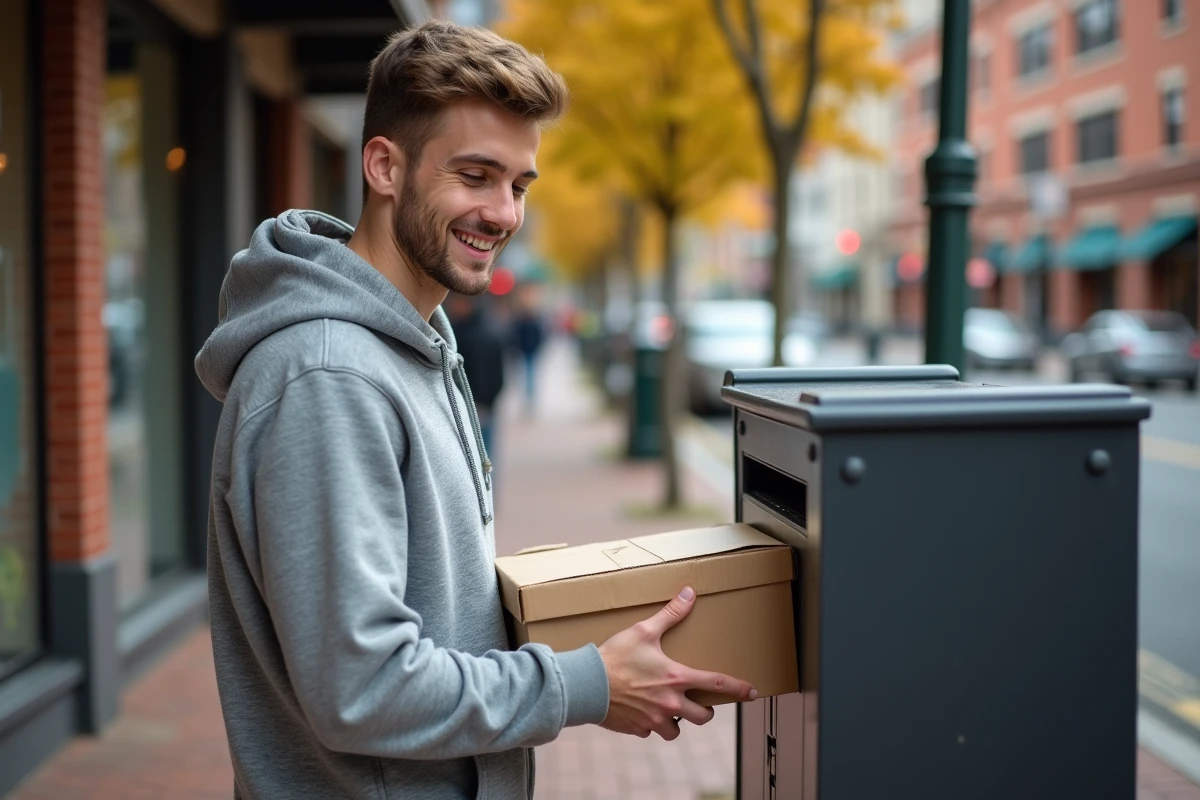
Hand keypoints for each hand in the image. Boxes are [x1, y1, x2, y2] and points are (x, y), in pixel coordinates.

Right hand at [597, 586, 756, 740]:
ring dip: (677, 722)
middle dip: (705, 711)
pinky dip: (650, 724)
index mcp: (677, 678)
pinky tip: (641, 712)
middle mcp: (671, 703)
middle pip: (703, 716)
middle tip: (700, 703)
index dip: (739, 688)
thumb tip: (689, 593)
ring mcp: (655, 720)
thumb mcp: (644, 630)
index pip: (718, 683)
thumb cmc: (615, 656)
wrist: (587, 684)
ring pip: (677, 731)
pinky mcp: (638, 729)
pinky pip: (651, 732)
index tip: (752, 693)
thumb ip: (670, 614)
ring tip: (669, 710)